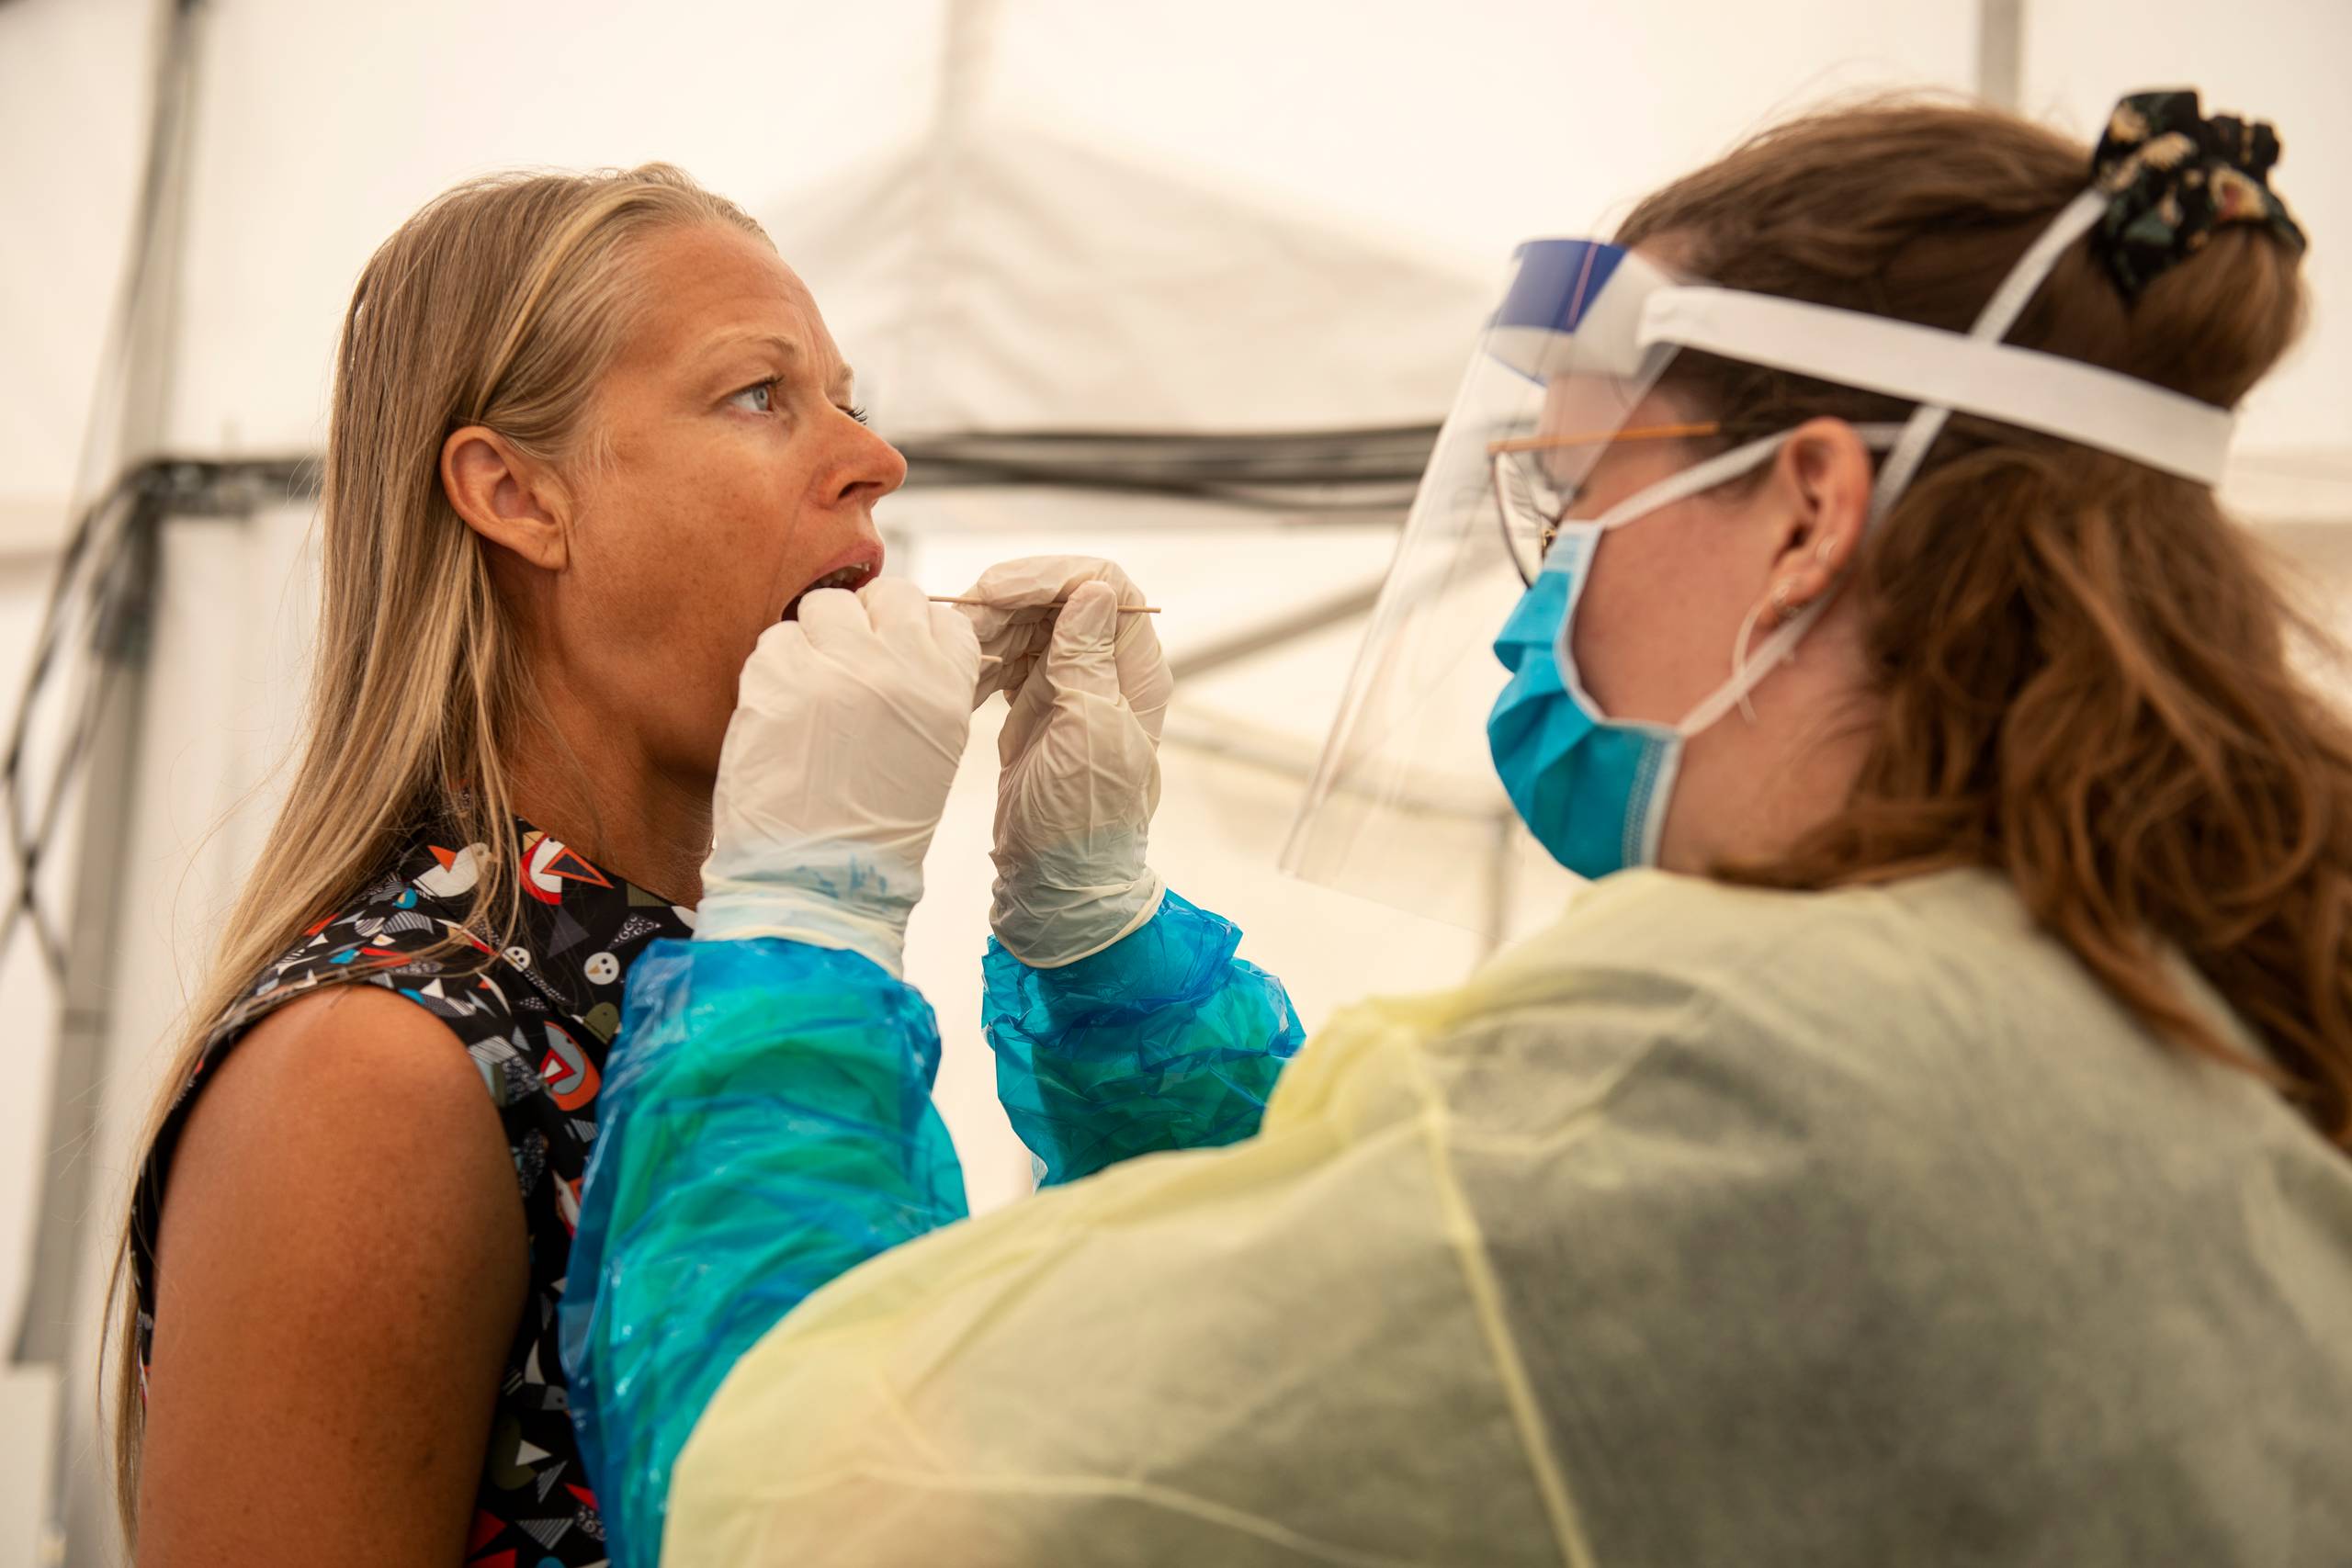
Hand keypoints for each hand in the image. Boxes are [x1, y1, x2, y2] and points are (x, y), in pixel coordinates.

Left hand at [698, 578, 981, 974]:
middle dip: (861, 623)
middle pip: (883, 595)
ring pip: (822, 608)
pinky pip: (774, 639)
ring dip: (812, 640)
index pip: (937, 614)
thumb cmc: (874, 827)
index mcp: (947, 686)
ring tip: (807, 693)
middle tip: (842, 667)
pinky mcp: (778, 676)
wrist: (817, 878)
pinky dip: (773, 669)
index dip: (907, 630)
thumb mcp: (932, 750)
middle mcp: (898, 665)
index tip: (888, 657)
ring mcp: (837, 666)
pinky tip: (779, 713)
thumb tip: (894, 638)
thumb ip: (922, 685)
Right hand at [956, 557, 1170, 967]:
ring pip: (1025, 627)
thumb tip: (1091, 590)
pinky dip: (977, 659)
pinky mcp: (1034, 710)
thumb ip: (1088, 661)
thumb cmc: (1083, 825)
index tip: (997, 590)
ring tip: (948, 648)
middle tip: (956, 622)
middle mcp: (1107, 673)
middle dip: (1005, 601)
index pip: (1104, 585)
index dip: (1050, 576)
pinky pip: (1005, 662)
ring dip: (984, 629)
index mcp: (1135, 674)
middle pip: (1057, 599)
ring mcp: (1069, 689)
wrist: (1058, 888)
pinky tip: (953, 672)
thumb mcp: (1087, 736)